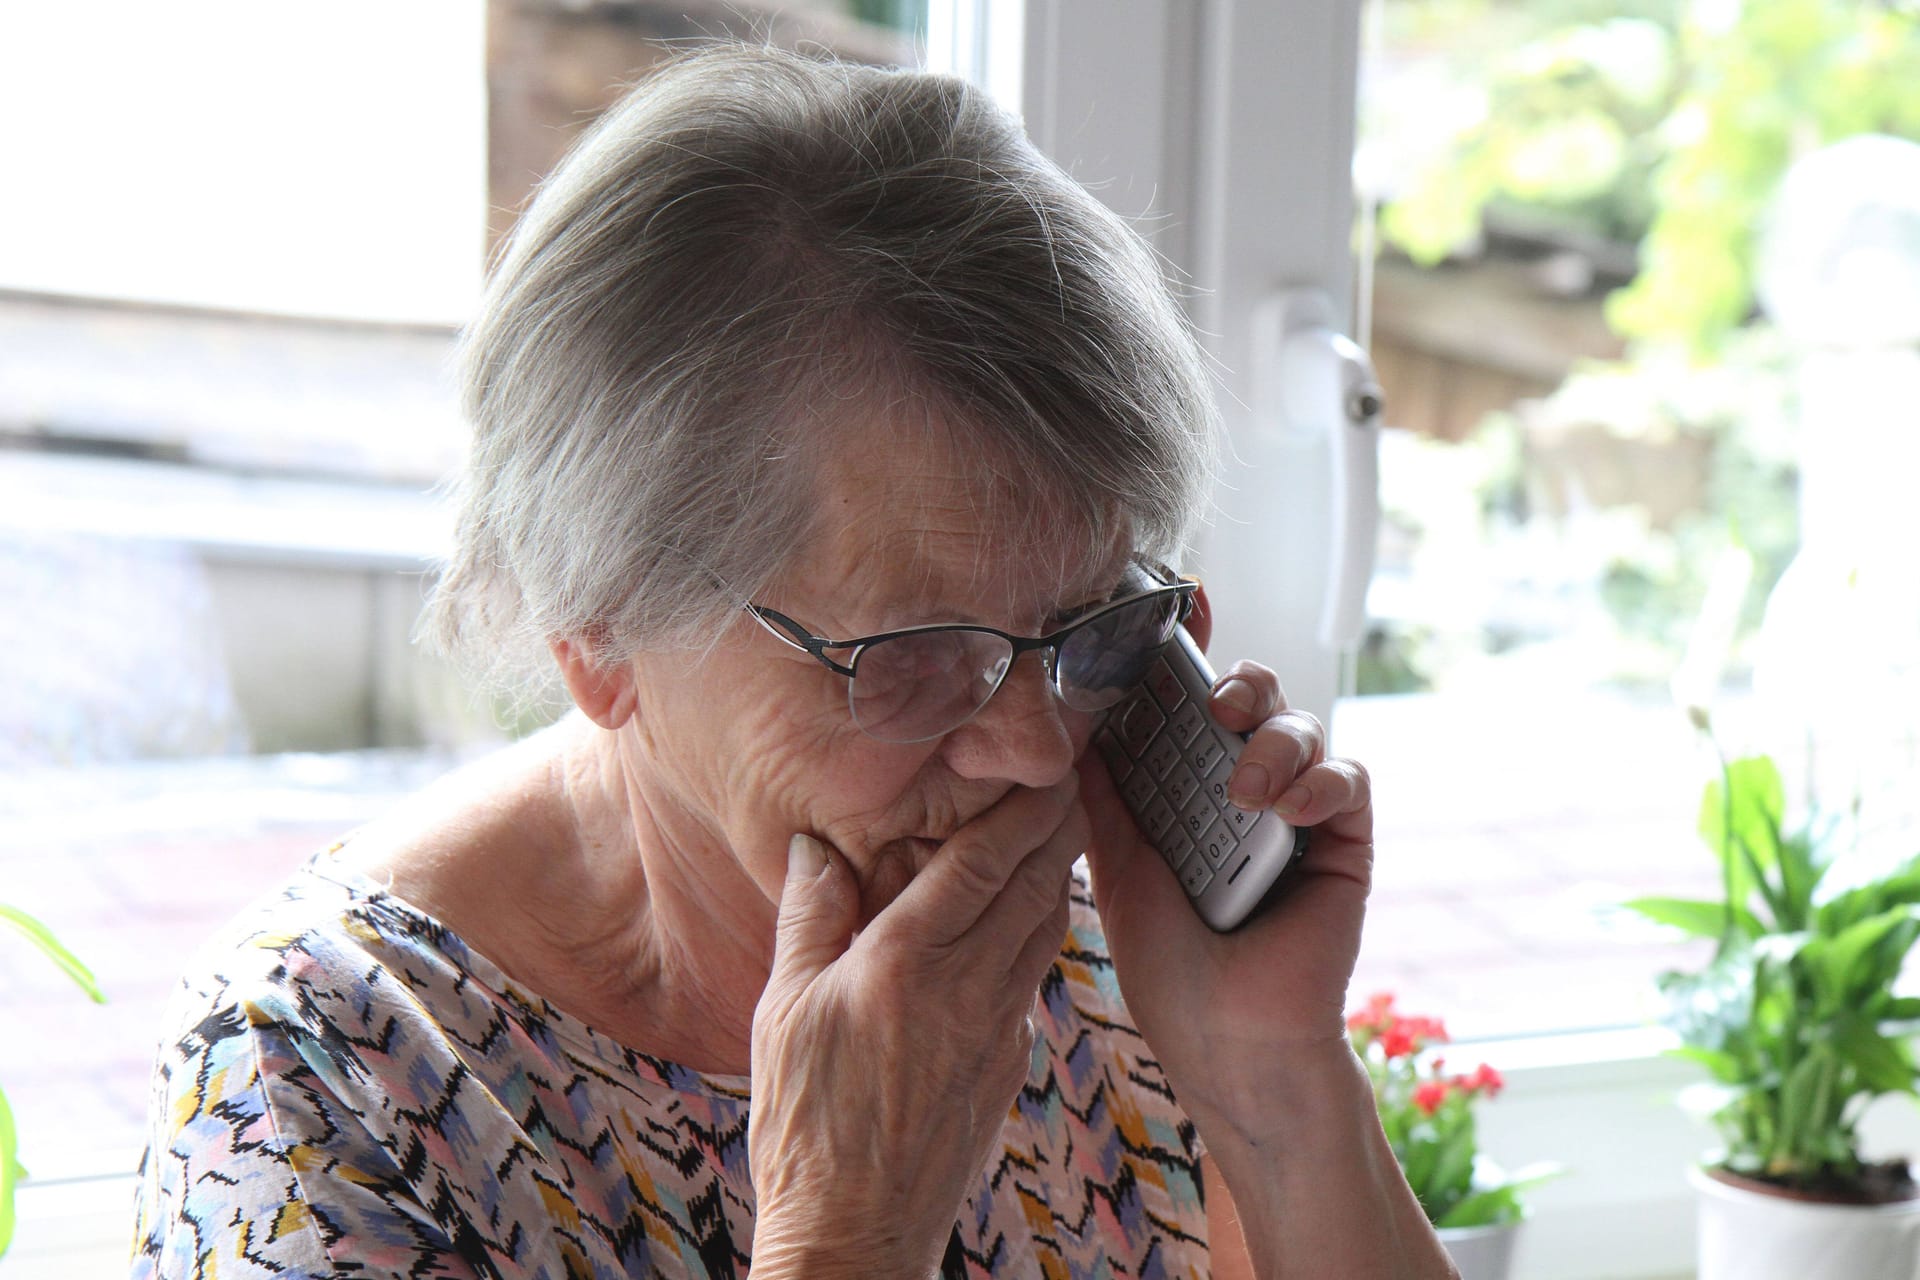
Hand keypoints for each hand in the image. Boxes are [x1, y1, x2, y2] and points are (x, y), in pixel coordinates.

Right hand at [747, 777, 1086, 1276]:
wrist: (854, 1232)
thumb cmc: (804, 1124)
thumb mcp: (782, 1011)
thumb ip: (808, 918)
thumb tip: (813, 846)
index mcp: (905, 964)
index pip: (981, 863)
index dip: (1020, 808)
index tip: (1045, 766)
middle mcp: (965, 989)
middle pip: (1031, 886)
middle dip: (1056, 828)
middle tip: (1071, 779)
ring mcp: (996, 1030)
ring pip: (1043, 931)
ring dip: (1056, 877)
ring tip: (1061, 834)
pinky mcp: (1006, 1064)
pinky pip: (1030, 979)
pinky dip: (1036, 934)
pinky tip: (1024, 923)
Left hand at [1077, 615, 1373, 1136]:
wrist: (1226, 1040)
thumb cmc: (1168, 965)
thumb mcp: (1116, 866)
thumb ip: (1102, 796)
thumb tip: (1066, 723)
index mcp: (1183, 786)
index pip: (1187, 702)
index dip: (1184, 655)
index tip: (1175, 611)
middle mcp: (1241, 787)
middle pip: (1250, 695)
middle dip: (1236, 682)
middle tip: (1216, 705)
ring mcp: (1294, 811)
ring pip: (1300, 724)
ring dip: (1276, 740)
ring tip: (1247, 789)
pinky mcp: (1344, 841)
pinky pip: (1348, 778)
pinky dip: (1324, 780)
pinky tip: (1294, 810)